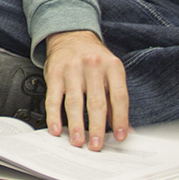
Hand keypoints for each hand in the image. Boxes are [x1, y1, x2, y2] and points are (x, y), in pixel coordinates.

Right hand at [42, 29, 129, 150]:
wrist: (71, 35)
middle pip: (96, 102)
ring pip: (74, 102)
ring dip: (76, 125)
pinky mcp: (55, 73)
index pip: (119, 96)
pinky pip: (53, 98)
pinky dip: (54, 116)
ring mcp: (72, 69)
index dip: (120, 119)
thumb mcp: (111, 73)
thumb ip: (116, 100)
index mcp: (112, 67)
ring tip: (78, 141)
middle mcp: (93, 66)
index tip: (119, 136)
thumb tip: (125, 128)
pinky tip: (56, 128)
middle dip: (96, 127)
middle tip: (96, 145)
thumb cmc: (94, 58)